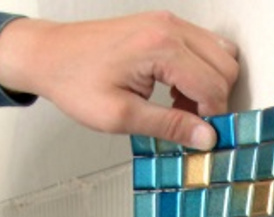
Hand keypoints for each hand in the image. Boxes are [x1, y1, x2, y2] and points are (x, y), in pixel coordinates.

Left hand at [0, 11, 238, 150]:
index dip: (213, 117)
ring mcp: (169, 22)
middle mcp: (170, 28)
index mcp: (160, 47)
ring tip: (183, 105)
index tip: (200, 136)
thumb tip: (206, 137)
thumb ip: (168, 126)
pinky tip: (178, 89)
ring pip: (223, 55)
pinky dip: (202, 71)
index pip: (213, 86)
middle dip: (215, 101)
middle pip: (226, 68)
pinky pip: (206, 46)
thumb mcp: (120, 116)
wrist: (47, 54)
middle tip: (190, 122)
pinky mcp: (166, 24)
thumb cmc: (74, 81)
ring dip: (212, 84)